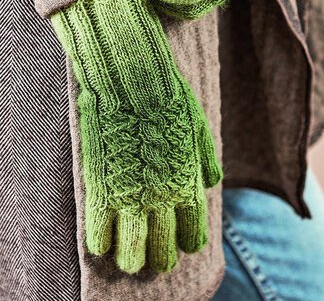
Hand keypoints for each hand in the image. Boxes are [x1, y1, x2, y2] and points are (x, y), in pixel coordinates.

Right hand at [51, 0, 221, 272]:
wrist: (133, 73)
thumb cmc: (168, 94)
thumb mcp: (196, 124)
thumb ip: (204, 158)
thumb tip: (210, 184)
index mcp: (187, 177)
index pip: (193, 224)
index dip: (189, 240)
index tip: (187, 249)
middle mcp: (161, 191)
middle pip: (163, 241)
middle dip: (161, 256)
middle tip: (157, 263)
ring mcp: (131, 188)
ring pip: (132, 241)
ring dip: (133, 256)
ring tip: (132, 264)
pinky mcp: (102, 179)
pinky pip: (100, 222)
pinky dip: (101, 238)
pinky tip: (102, 247)